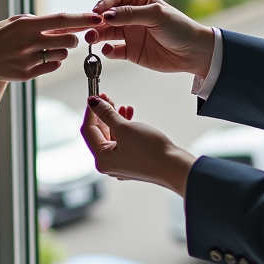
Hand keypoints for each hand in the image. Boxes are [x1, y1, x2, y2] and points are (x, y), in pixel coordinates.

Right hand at [0, 12, 101, 84]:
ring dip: (62, 50)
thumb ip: (35, 20)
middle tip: (69, 36)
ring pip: (62, 54)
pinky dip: (53, 61)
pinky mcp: (27, 75)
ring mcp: (28, 60)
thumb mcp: (12, 22)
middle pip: (68, 40)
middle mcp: (28, 42)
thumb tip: (62, 21)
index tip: (98, 18)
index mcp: (26, 26)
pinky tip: (43, 57)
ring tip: (49, 47)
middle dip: (74, 37)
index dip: (82, 19)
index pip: (62, 20)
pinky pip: (53, 66)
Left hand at [81, 93, 195, 196]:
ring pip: (112, 136)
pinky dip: (125, 128)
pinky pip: (122, 141)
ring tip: (121, 105)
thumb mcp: (125, 128)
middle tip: (106, 97)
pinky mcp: (133, 161)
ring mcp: (121, 163)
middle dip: (103, 114)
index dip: (91, 112)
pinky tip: (130, 116)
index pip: (88, 131)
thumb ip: (107, 114)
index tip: (94, 97)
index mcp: (102, 159)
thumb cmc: (150, 152)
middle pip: (100, 133)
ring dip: (115, 119)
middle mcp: (108, 164)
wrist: (174, 167)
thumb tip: (93, 103)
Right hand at [84, 0, 214, 76]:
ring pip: (108, 33)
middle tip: (89, 28)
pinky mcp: (132, 52)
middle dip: (97, 21)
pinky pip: (114, 51)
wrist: (194, 53)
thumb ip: (131, 14)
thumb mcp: (157, 15)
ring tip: (91, 39)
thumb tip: (106, 15)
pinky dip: (108, 52)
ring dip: (98, 35)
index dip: (105, 2)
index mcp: (140, 3)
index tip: (97, 11)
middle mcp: (133, 18)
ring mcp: (131, 35)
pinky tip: (107, 52)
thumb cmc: (180, 28)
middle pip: (108, 16)